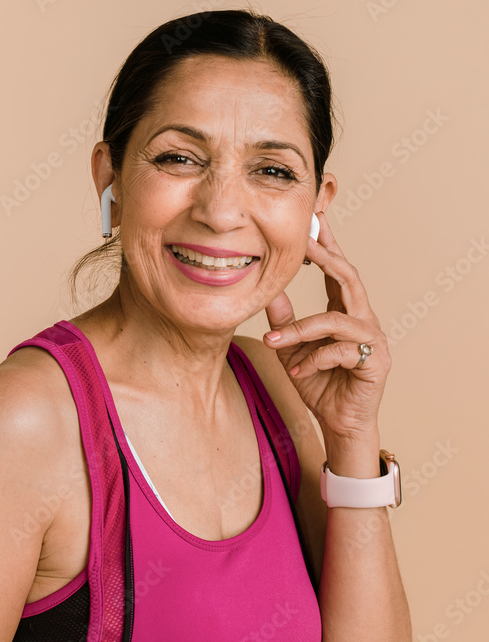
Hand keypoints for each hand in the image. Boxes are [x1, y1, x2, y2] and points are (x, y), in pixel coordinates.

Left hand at [261, 211, 389, 445]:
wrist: (338, 423)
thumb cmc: (318, 382)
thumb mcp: (291, 348)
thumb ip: (282, 319)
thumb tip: (265, 290)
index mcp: (343, 310)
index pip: (336, 269)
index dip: (326, 244)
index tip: (314, 218)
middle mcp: (362, 318)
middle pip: (348, 277)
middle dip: (326, 257)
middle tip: (303, 243)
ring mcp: (372, 339)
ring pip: (335, 320)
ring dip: (300, 330)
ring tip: (274, 342)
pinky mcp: (375, 362)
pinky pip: (340, 352)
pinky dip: (314, 360)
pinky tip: (300, 372)